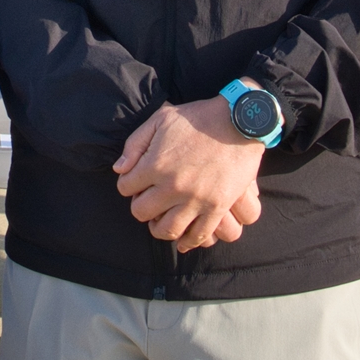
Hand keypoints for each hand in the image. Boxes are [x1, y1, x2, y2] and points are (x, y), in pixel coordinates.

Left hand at [113, 96, 266, 253]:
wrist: (239, 122)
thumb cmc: (198, 118)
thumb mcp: (160, 119)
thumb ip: (135, 144)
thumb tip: (120, 169)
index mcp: (155, 164)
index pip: (126, 187)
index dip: (128, 184)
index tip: (135, 182)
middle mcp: (172, 186)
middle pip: (141, 212)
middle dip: (140, 206)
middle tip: (148, 200)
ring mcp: (195, 200)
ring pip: (167, 230)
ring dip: (159, 228)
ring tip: (161, 221)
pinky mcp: (217, 208)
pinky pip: (198, 235)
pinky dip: (188, 242)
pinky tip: (183, 240)